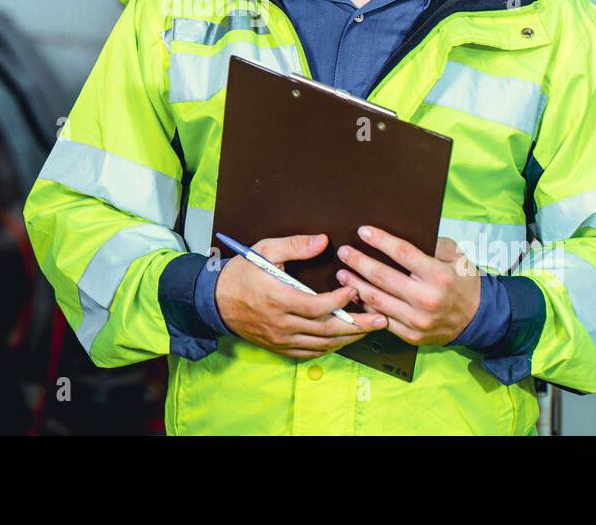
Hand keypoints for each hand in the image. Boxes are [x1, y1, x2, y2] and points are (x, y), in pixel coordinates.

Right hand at [215, 233, 387, 360]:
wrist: (215, 301)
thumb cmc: (241, 273)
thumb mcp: (264, 250)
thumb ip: (295, 245)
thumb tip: (323, 241)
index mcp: (279, 299)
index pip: (317, 306)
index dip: (340, 300)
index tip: (354, 289)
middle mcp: (282, 323)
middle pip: (326, 330)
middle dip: (357, 325)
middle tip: (380, 319)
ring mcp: (281, 338)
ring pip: (322, 344)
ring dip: (348, 338)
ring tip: (369, 329)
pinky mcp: (279, 347)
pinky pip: (310, 353)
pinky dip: (330, 348)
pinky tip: (343, 339)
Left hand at [335, 227, 481, 346]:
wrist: (477, 319)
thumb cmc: (463, 281)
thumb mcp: (456, 257)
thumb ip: (432, 244)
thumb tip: (403, 235)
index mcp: (438, 275)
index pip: (402, 253)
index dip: (380, 241)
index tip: (363, 231)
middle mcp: (426, 299)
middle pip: (382, 277)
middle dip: (359, 262)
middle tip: (344, 252)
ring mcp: (416, 320)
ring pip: (376, 300)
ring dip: (355, 284)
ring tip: (342, 273)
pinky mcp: (410, 335)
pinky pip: (380, 318)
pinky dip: (365, 306)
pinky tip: (355, 294)